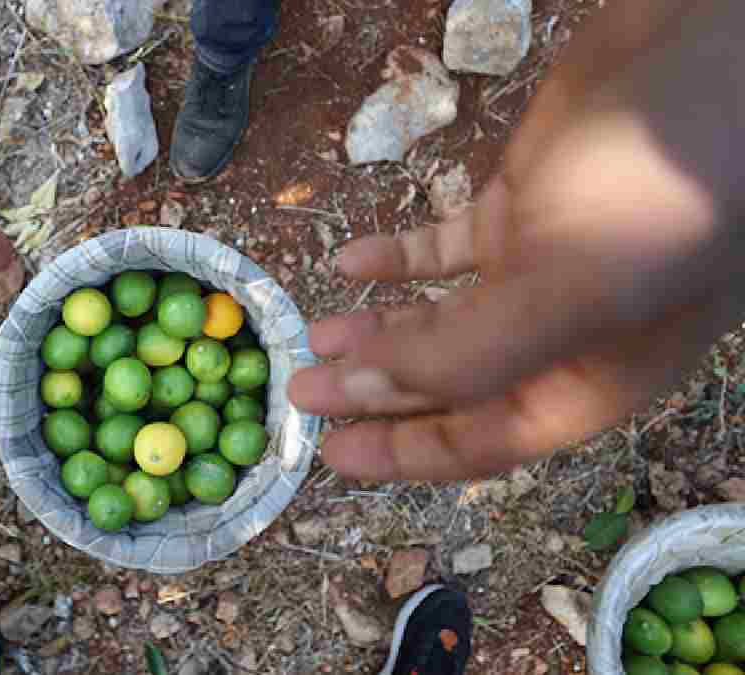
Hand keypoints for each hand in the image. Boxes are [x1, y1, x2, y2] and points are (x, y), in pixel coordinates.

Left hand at [289, 0, 744, 479]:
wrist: (713, 45)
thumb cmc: (664, 185)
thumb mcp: (575, 287)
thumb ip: (469, 353)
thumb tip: (361, 389)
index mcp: (595, 375)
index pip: (488, 439)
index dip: (407, 452)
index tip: (331, 451)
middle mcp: (566, 331)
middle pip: (454, 382)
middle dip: (375, 389)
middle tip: (302, 387)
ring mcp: (542, 264)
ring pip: (445, 316)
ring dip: (380, 328)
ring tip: (318, 333)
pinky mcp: (524, 205)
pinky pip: (449, 246)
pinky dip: (401, 257)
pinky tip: (354, 260)